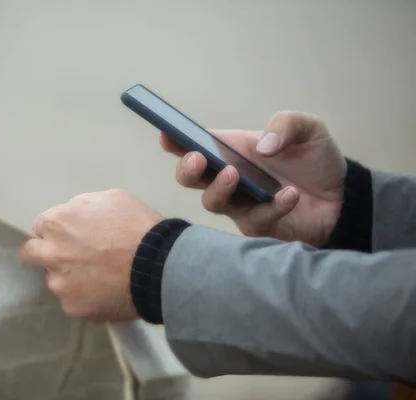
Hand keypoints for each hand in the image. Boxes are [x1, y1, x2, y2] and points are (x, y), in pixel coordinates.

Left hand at [19, 189, 162, 321]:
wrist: (159, 266)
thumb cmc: (138, 227)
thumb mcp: (111, 198)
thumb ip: (83, 207)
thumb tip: (74, 217)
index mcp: (57, 223)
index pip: (40, 227)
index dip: (57, 230)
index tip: (71, 236)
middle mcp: (51, 254)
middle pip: (31, 254)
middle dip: (45, 253)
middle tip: (70, 256)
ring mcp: (60, 284)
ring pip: (56, 280)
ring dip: (69, 277)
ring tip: (99, 277)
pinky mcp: (73, 308)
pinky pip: (74, 301)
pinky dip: (86, 297)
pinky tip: (106, 291)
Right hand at [162, 111, 345, 246]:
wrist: (344, 198)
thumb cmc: (316, 161)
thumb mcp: (309, 129)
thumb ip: (287, 124)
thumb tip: (264, 147)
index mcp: (233, 150)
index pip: (196, 144)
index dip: (176, 141)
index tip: (166, 136)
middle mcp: (230, 178)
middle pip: (191, 178)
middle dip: (187, 169)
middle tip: (198, 160)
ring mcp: (240, 204)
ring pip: (213, 203)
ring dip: (219, 189)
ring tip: (236, 175)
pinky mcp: (258, 226)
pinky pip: (254, 220)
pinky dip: (271, 207)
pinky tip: (290, 195)